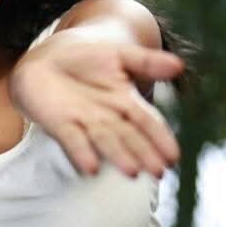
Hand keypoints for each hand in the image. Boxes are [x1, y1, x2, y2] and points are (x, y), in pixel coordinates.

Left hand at [9, 32, 183, 177]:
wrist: (46, 59)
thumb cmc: (86, 59)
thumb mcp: (119, 55)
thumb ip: (147, 61)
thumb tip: (179, 66)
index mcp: (126, 101)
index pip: (147, 121)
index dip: (160, 138)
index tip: (173, 156)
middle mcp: (108, 117)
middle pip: (129, 136)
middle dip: (143, 152)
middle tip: (158, 171)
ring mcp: (84, 121)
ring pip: (104, 140)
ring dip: (118, 156)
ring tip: (132, 171)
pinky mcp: (60, 124)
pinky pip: (72, 139)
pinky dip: (81, 153)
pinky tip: (90, 167)